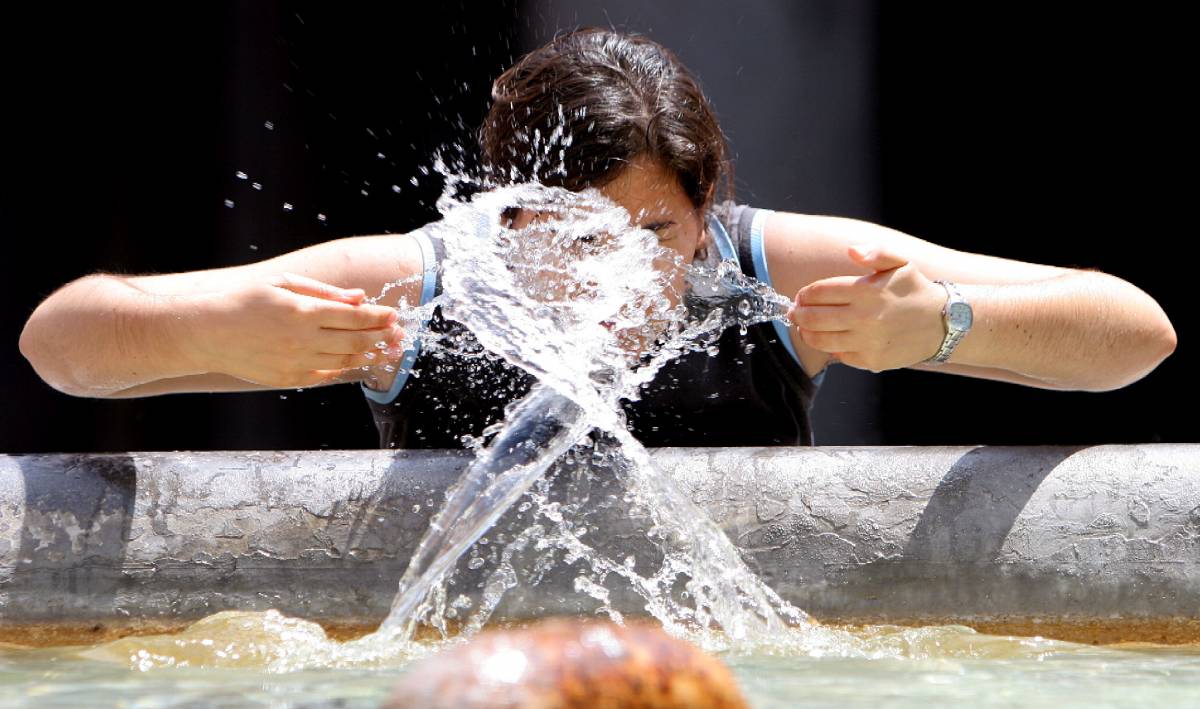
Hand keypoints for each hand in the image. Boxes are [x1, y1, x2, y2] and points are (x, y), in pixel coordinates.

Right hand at [186, 273, 404, 387]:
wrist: (207, 333)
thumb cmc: (245, 301)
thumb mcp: (283, 283)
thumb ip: (324, 292)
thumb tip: (359, 297)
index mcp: (303, 312)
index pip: (353, 316)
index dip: (378, 317)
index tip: (394, 315)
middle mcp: (303, 340)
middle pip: (355, 341)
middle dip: (382, 337)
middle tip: (400, 335)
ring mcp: (296, 362)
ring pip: (345, 361)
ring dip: (370, 356)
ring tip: (389, 350)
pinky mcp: (288, 379)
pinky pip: (325, 376)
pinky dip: (344, 369)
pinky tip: (357, 362)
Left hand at [787, 244, 946, 372]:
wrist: (943, 324)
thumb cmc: (915, 291)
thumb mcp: (901, 263)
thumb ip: (876, 252)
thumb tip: (852, 251)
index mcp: (866, 291)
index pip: (819, 292)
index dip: (804, 294)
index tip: (800, 296)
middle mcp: (864, 317)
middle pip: (813, 318)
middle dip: (798, 314)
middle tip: (794, 312)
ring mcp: (866, 341)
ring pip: (820, 340)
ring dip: (806, 333)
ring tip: (803, 328)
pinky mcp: (870, 360)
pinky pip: (839, 355)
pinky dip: (830, 348)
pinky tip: (829, 340)